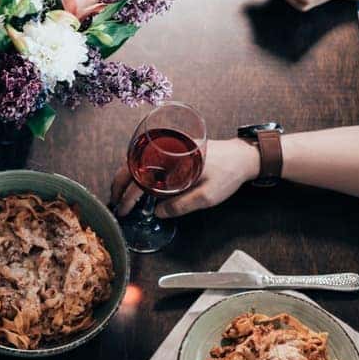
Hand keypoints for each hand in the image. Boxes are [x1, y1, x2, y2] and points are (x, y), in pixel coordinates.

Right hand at [110, 139, 259, 218]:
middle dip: (119, 184)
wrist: (244, 156)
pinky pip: (148, 158)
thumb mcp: (207, 197)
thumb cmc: (228, 173)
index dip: (128, 196)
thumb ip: (180, 206)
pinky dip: (137, 170)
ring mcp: (168, 147)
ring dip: (127, 176)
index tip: (123, 210)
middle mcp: (166, 149)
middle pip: (132, 164)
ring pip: (138, 160)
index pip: (140, 177)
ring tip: (121, 194)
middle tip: (115, 202)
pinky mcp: (173, 149)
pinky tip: (137, 182)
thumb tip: (157, 212)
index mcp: (171, 159)